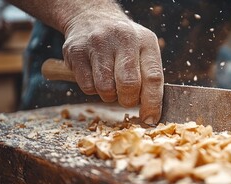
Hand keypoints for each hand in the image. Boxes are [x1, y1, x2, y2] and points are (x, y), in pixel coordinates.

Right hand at [62, 7, 163, 124]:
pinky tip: (95, 74)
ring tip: (109, 80)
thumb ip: (149, 77)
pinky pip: (87, 86)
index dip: (153, 103)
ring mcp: (98, 44)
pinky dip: (92, 88)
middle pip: (129, 85)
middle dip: (128, 100)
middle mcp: (123, 39)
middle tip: (126, 98)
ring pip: (105, 89)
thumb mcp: (143, 50)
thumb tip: (150, 113)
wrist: (91, 18)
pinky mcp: (76, 51)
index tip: (150, 119)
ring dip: (109, 94)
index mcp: (145, 42)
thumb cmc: (124, 44)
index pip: (153, 78)